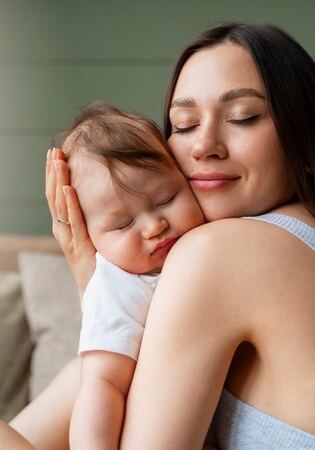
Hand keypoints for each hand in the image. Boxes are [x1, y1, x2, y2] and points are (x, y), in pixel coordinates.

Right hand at [45, 148, 96, 297]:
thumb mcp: (105, 239)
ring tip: (57, 161)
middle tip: (54, 151)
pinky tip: (68, 188)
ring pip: (60, 206)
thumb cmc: (108, 269)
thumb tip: (124, 199)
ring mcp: (71, 241)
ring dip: (58, 182)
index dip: (58, 176)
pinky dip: (70, 205)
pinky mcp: (80, 250)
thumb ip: (110, 221)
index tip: (58, 155)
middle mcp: (66, 232)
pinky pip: (74, 224)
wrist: (104, 298)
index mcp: (71, 228)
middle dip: (54, 173)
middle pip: (55, 197)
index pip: (60, 197)